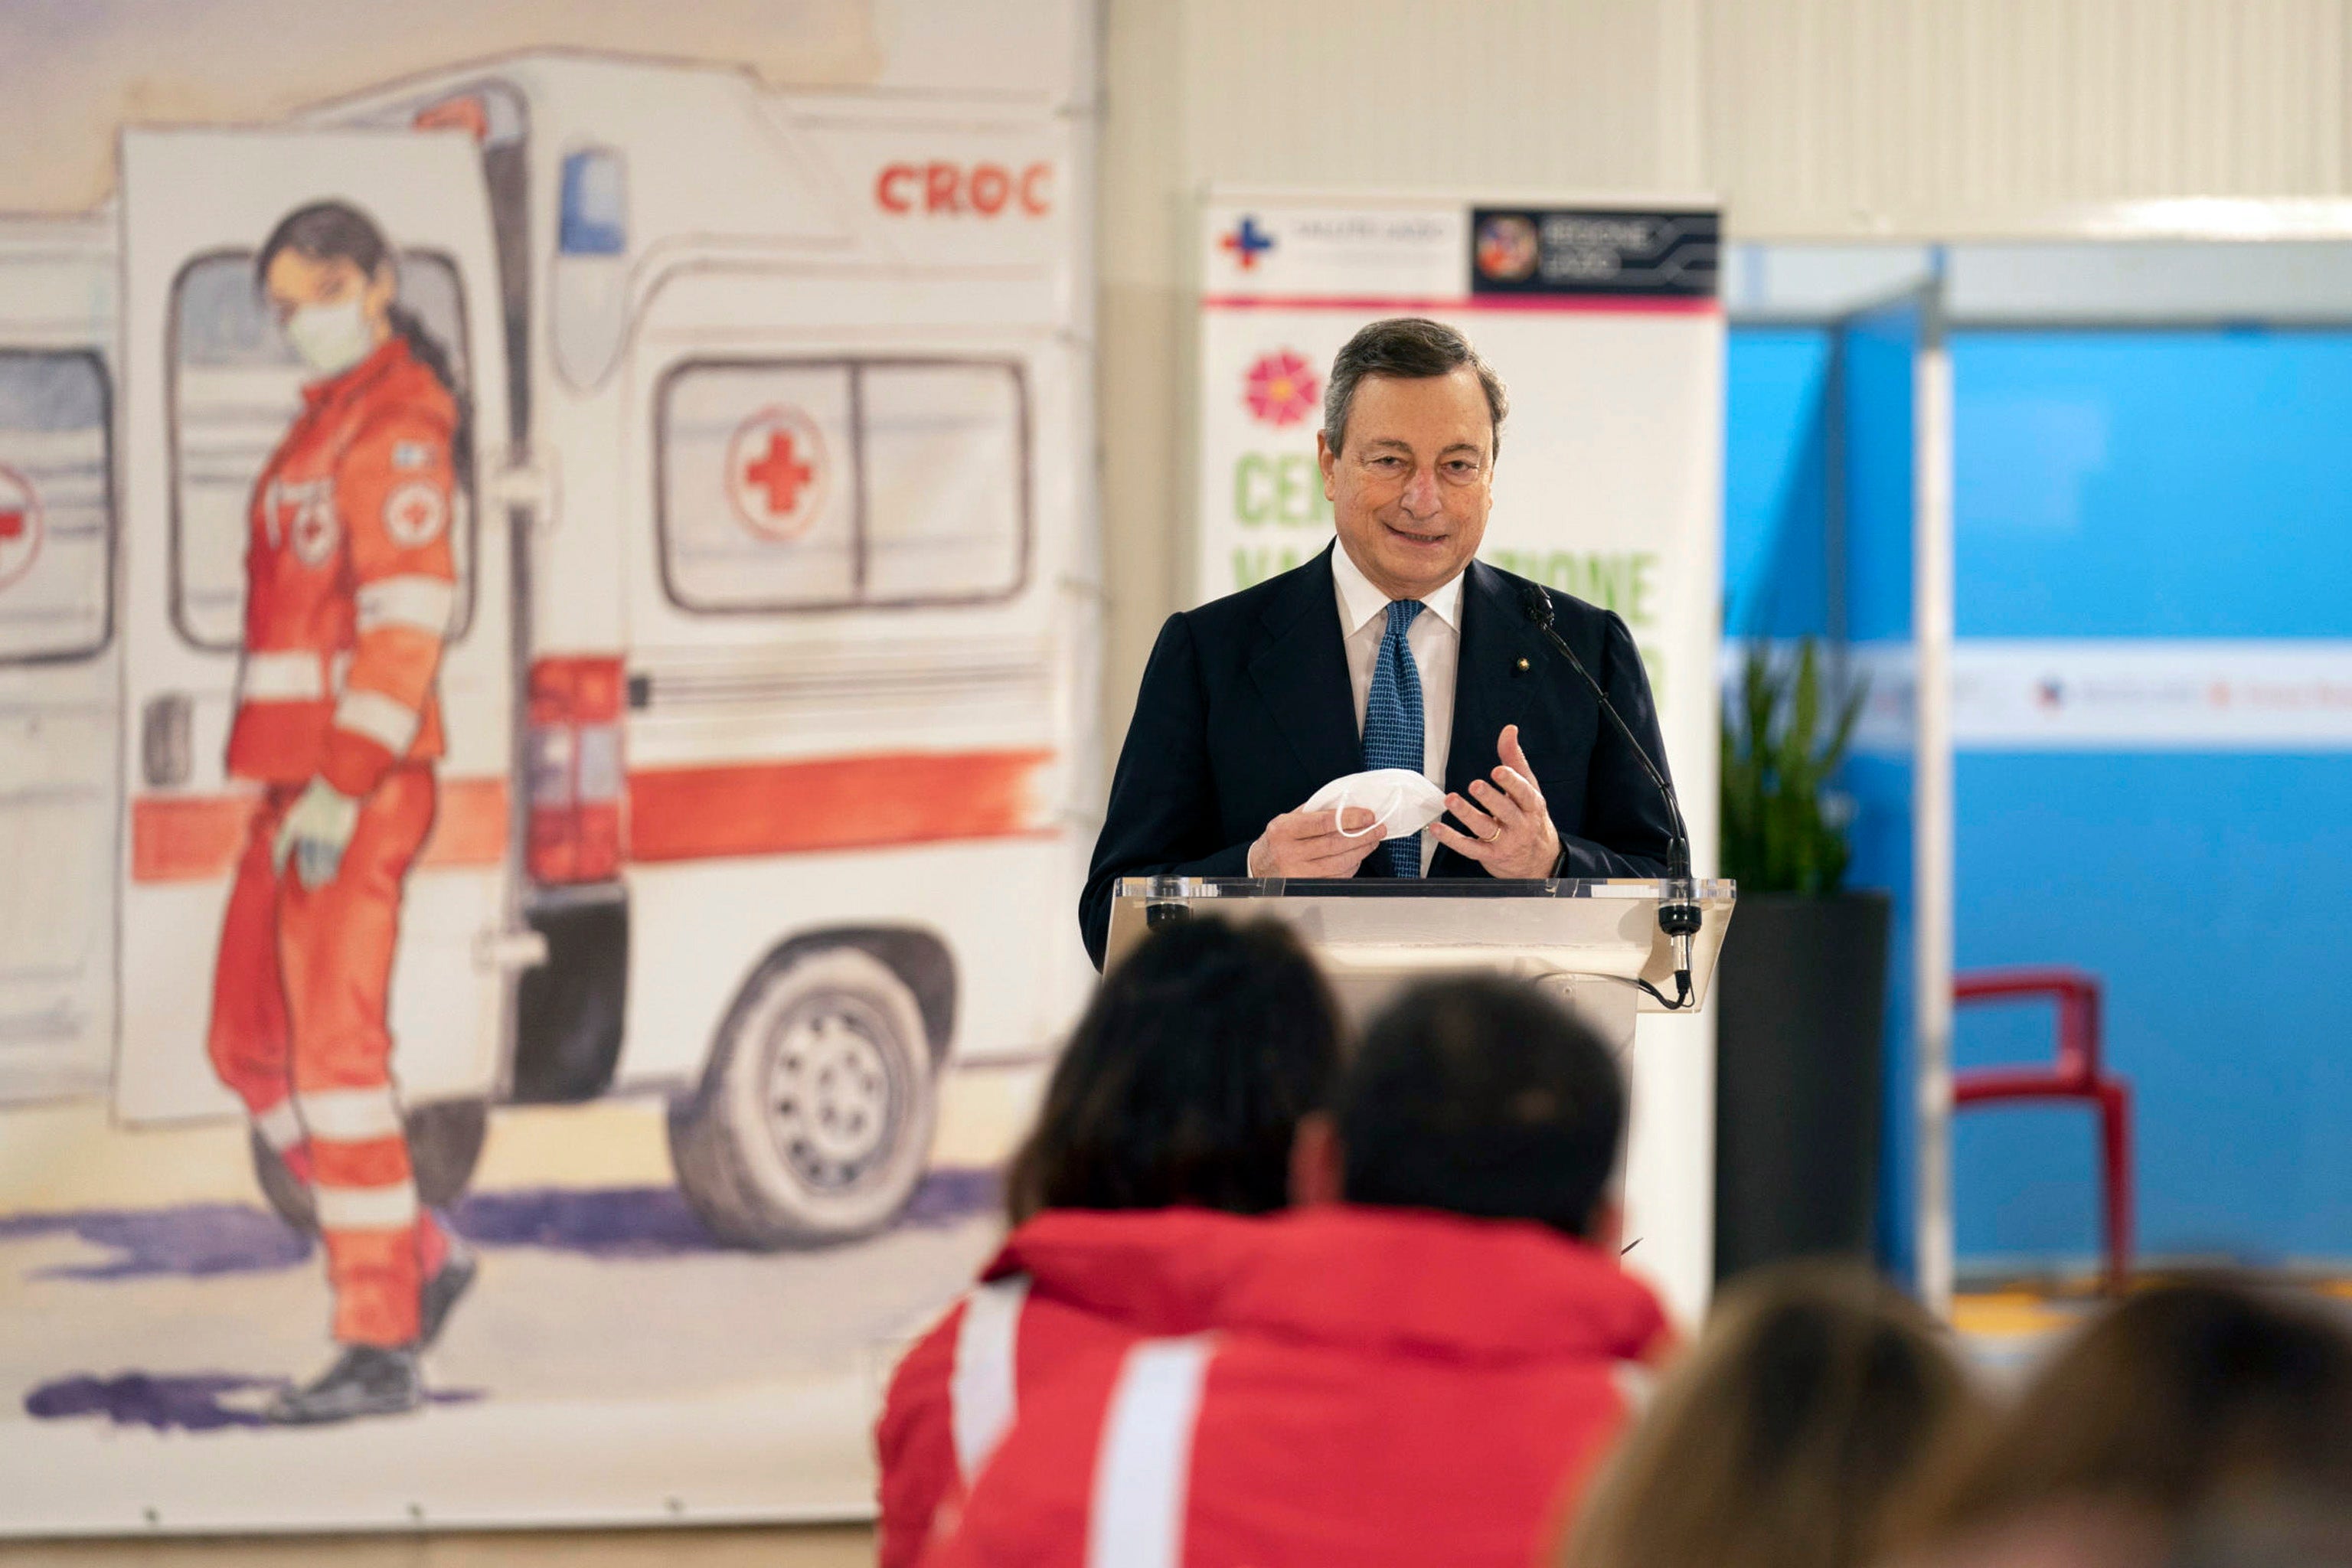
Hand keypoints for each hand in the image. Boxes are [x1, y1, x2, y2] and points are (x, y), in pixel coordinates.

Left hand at [272, 778, 361, 889]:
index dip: (279, 862)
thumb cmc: (323, 793)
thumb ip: (302, 824)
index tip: (278, 874)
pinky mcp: (338, 836)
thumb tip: (302, 842)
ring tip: (319, 884)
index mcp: (294, 822)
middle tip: (308, 886)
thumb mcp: (305, 807)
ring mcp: (323, 835)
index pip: (282, 847)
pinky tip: (331, 875)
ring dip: (319, 874)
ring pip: (319, 861)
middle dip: (306, 874)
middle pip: (304, 859)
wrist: (339, 785)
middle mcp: (306, 831)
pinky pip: (333, 857)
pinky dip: (331, 868)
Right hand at [1248, 804, 1384, 876]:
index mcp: (1284, 830)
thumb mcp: (1287, 820)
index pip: (1324, 822)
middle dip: (1362, 835)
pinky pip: (1337, 877)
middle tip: (1378, 828)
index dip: (1351, 818)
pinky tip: (1358, 856)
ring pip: (1339, 862)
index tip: (1368, 816)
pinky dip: (1352, 866)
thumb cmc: (1278, 841)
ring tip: (1372, 840)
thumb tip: (1348, 806)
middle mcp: (1289, 853)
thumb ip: (1314, 812)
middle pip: (1335, 844)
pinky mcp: (1306, 888)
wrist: (1258, 868)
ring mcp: (1297, 874)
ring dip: (1361, 851)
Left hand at [1430, 724, 1561, 878]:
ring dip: (1466, 814)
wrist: (1540, 861)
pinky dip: (1452, 839)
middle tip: (1475, 785)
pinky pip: (1469, 848)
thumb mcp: (1529, 789)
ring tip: (1451, 799)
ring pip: (1484, 828)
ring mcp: (1504, 842)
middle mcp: (1520, 824)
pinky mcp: (1489, 855)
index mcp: (1532, 805)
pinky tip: (1437, 828)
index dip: (1512, 782)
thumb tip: (1509, 730)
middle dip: (1490, 798)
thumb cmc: (1530, 818)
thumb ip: (1515, 760)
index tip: (1498, 770)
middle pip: (1505, 811)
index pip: (1524, 793)